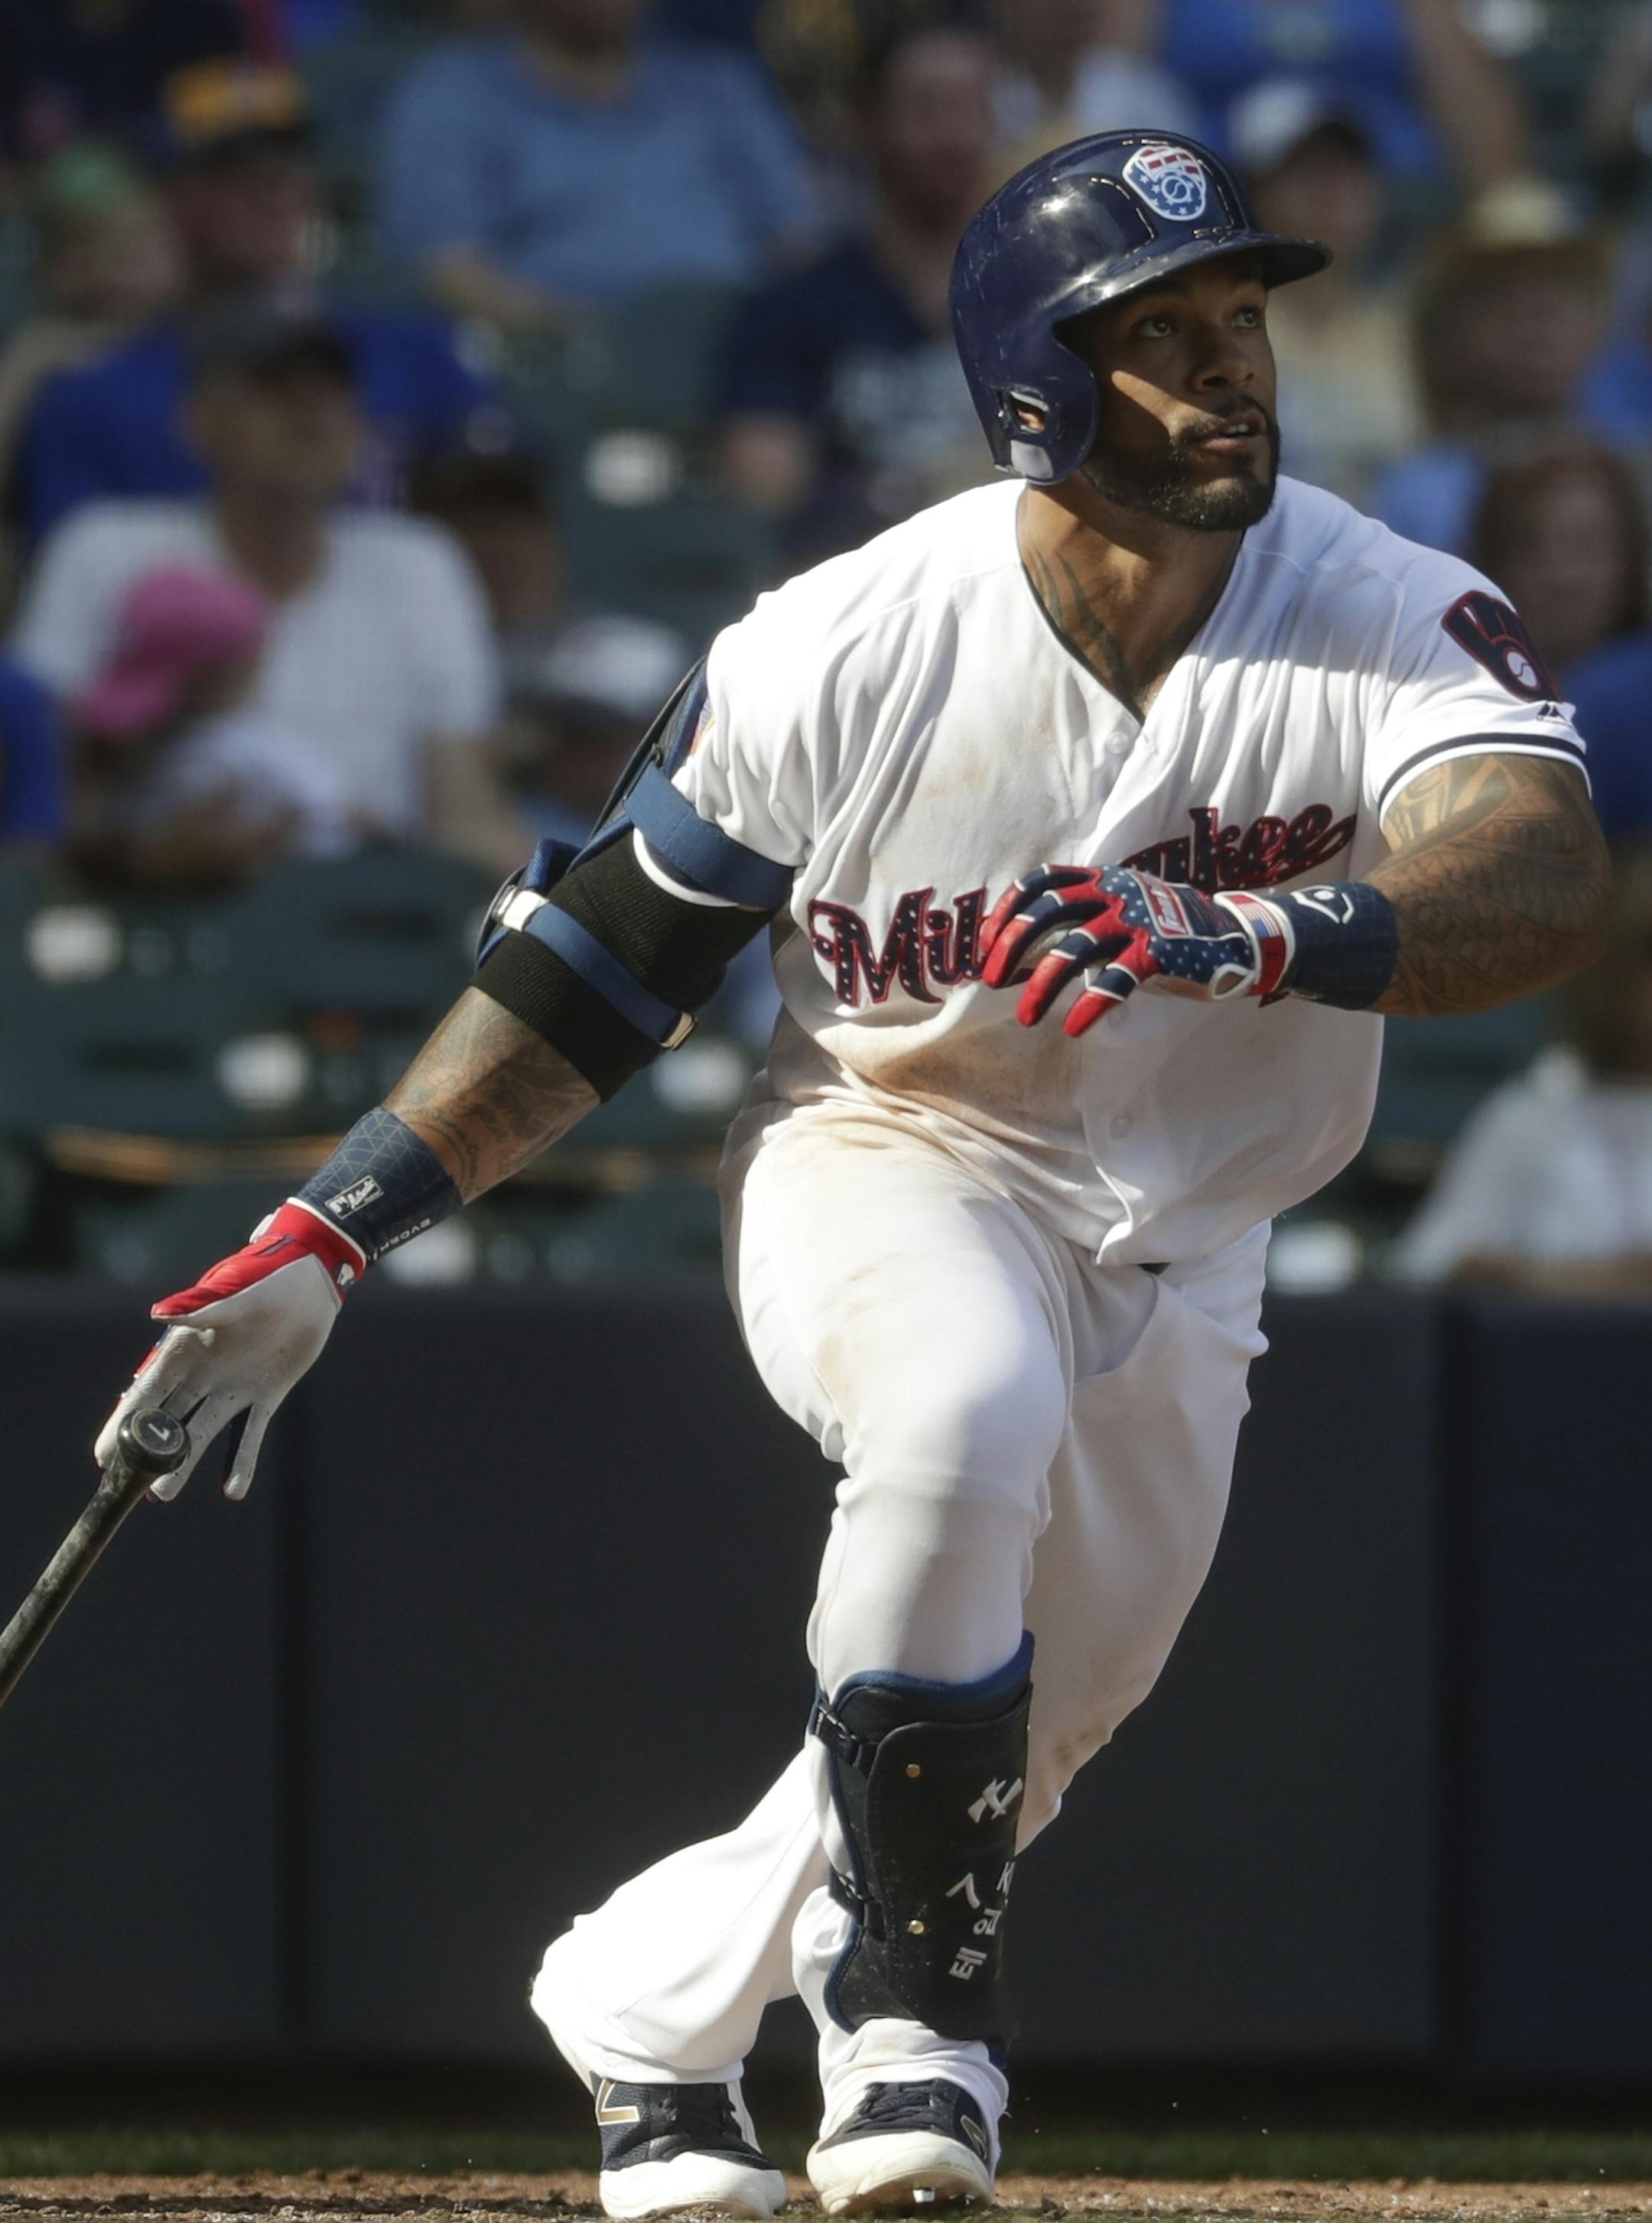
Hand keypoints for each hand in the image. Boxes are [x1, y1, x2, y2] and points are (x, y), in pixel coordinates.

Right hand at [94, 1201, 364, 1500]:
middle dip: (145, 1454)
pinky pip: (250, 1434)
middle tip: (128, 1488)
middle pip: (165, 1421)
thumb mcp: (234, 1290)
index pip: (145, 1392)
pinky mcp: (265, 1395)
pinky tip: (234, 1491)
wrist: (312, 1279)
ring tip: (164, 1496)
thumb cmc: (266, 1274)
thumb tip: (157, 1314)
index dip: (124, 1423)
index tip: (102, 1455)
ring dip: (183, 1465)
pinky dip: (241, 1460)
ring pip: (200, 1433)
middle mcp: (202, 1373)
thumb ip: (199, 1306)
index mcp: (184, 1348)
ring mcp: (232, 1387)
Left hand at [980, 864, 1288, 1035]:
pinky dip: (1090, 1005)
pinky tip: (1072, 1028)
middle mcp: (1116, 893)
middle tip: (994, 980)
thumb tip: (1017, 958)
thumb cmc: (1164, 932)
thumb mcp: (1120, 913)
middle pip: (1049, 912)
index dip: (1008, 908)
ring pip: (1075, 950)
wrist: (1233, 940)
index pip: (1043, 881)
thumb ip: (1079, 923)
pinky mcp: (1159, 953)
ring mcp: (1138, 922)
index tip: (986, 943)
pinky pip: (1116, 980)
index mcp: (1103, 880)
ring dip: (1042, 985)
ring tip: (1026, 1017)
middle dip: (1013, 946)